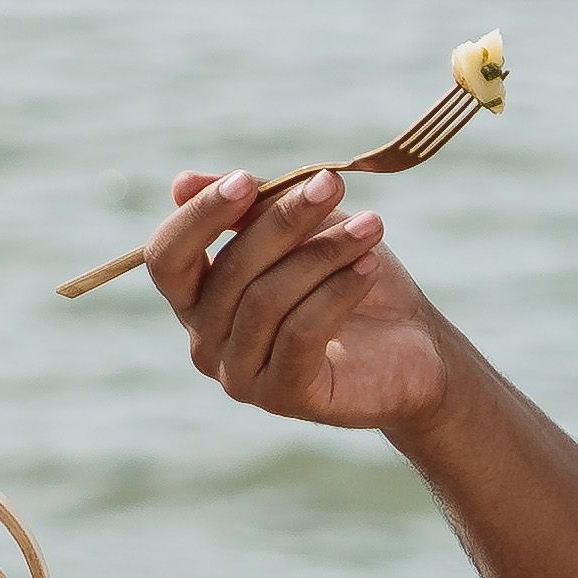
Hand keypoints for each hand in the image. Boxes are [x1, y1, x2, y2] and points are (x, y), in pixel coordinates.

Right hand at [139, 169, 455, 433]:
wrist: (410, 345)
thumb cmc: (346, 278)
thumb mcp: (302, 229)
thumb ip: (250, 206)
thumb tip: (180, 183)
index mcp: (197, 299)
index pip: (167, 257)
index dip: (199, 217)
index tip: (246, 180)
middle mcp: (205, 342)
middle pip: (229, 271)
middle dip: (283, 222)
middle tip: (332, 185)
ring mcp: (239, 376)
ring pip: (265, 301)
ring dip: (322, 254)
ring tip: (371, 226)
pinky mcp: (283, 396)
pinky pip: (299, 335)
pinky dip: (336, 293)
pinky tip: (369, 266)